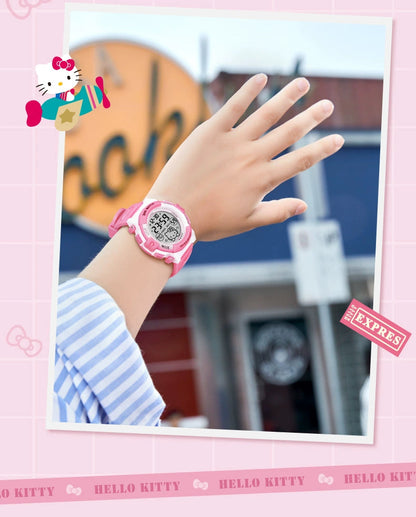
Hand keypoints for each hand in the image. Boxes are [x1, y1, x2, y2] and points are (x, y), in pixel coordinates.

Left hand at [147, 74, 343, 240]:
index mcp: (263, 179)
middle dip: (312, 117)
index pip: (301, 160)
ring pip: (266, 114)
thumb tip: (304, 205)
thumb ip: (277, 212)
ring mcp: (232, 142)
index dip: (322, 149)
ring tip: (303, 84)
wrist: (172, 214)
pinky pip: (232, 106)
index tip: (337, 138)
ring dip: (287, 97)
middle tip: (327, 105)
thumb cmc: (210, 221)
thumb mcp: (247, 221)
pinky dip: (247, 91)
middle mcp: (253, 157)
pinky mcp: (210, 131)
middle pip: (290, 132)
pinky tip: (261, 78)